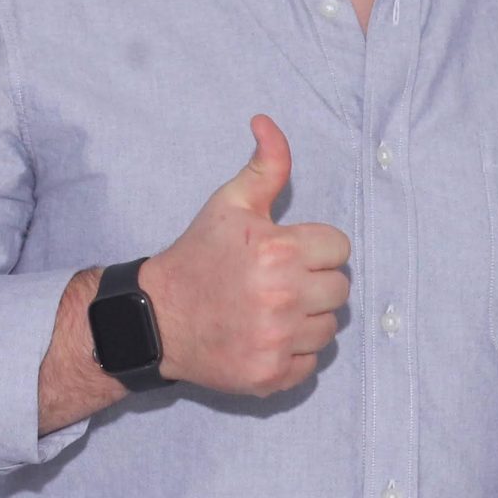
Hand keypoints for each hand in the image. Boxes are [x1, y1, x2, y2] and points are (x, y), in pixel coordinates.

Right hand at [139, 115, 351, 396]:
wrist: (156, 318)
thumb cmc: (198, 256)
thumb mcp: (229, 204)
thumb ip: (265, 165)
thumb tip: (267, 122)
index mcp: (278, 251)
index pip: (339, 247)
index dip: (315, 247)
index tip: (288, 252)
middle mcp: (283, 297)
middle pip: (340, 289)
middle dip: (316, 282)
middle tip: (281, 281)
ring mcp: (278, 340)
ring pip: (329, 327)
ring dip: (308, 319)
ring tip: (272, 309)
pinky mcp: (271, 375)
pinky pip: (312, 364)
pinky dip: (294, 353)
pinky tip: (266, 337)